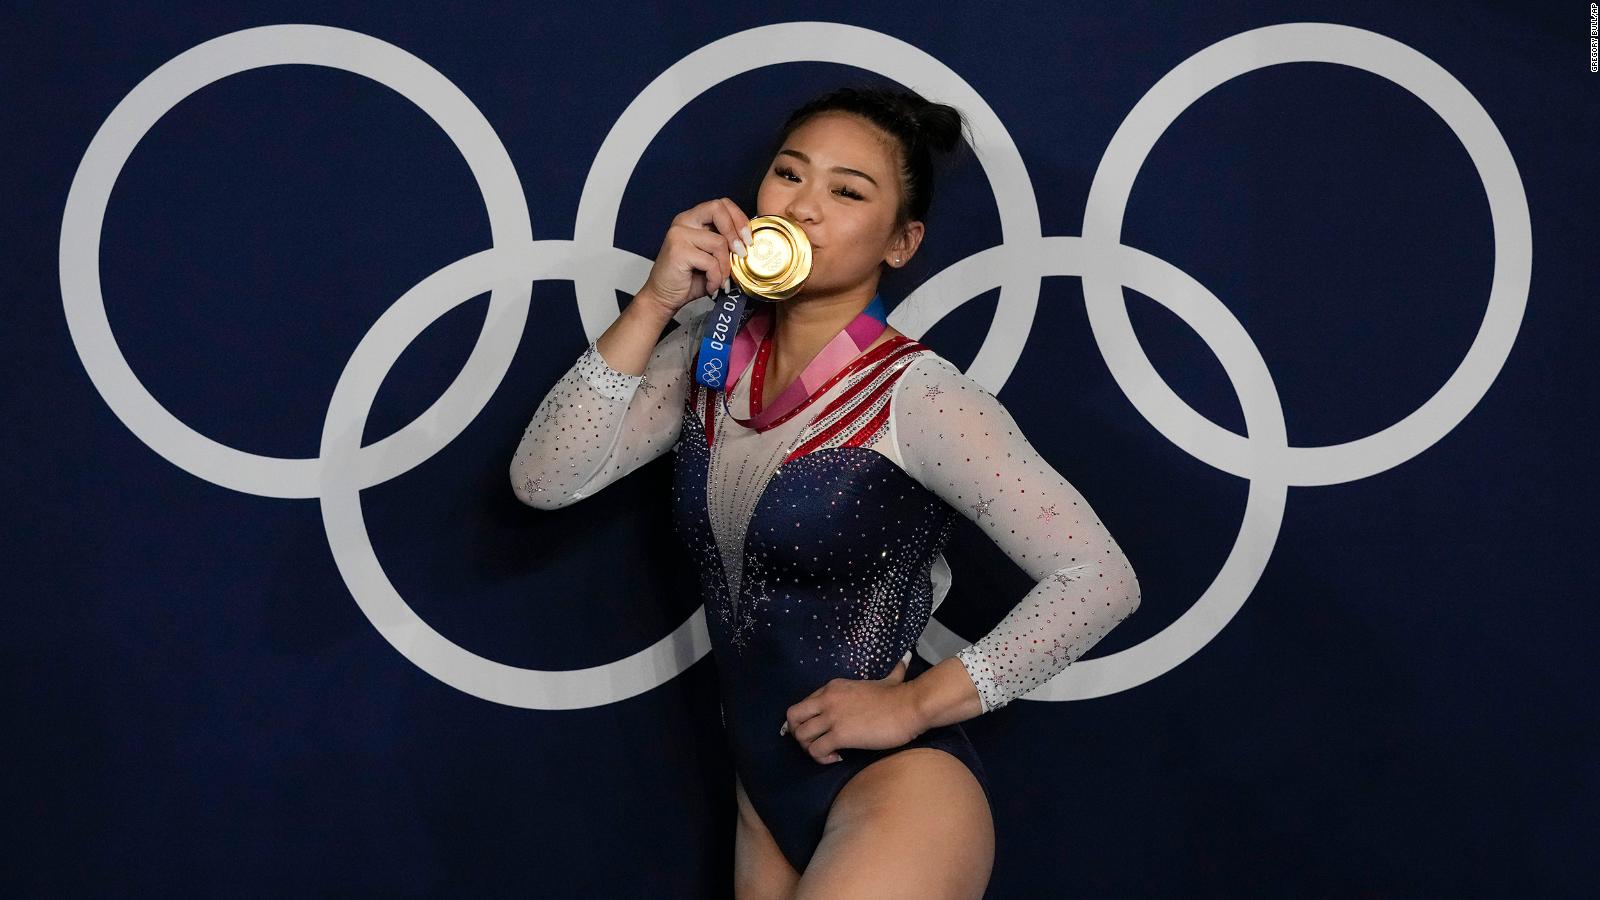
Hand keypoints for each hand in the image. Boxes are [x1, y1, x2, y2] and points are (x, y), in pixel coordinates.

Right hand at [637, 197, 754, 313]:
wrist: (664, 297)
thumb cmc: (690, 278)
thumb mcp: (713, 257)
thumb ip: (726, 245)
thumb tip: (750, 243)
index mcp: (693, 219)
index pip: (721, 204)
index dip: (739, 218)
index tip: (748, 239)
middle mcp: (684, 221)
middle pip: (718, 209)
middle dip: (736, 231)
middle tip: (742, 253)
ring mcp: (679, 234)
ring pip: (719, 242)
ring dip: (725, 267)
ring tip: (720, 281)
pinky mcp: (678, 250)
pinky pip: (710, 262)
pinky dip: (715, 278)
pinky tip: (710, 286)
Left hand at [780, 659, 926, 764]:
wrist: (909, 707)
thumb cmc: (900, 696)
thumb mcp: (888, 679)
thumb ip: (892, 671)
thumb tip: (906, 658)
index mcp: (833, 687)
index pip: (804, 704)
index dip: (808, 720)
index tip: (822, 730)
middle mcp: (827, 699)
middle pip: (793, 716)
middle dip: (797, 733)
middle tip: (814, 743)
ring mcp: (832, 717)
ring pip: (800, 736)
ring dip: (810, 749)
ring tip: (827, 753)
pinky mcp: (839, 735)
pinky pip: (816, 750)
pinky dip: (822, 759)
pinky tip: (837, 758)